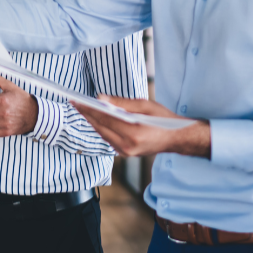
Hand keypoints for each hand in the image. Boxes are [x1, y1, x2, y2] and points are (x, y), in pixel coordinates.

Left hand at [72, 94, 210, 158]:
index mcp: (133, 133)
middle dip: (87, 115)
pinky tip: (96, 119)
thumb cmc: (163, 119)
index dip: (89, 109)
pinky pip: (108, 139)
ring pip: (102, 135)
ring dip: (92, 122)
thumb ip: (121, 103)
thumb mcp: (144, 105)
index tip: (78, 100)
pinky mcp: (125, 153)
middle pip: (100, 128)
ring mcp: (126, 152)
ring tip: (83, 109)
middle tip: (75, 103)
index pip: (105, 119)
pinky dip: (101, 129)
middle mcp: (127, 146)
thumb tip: (101, 99)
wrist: (176, 138)